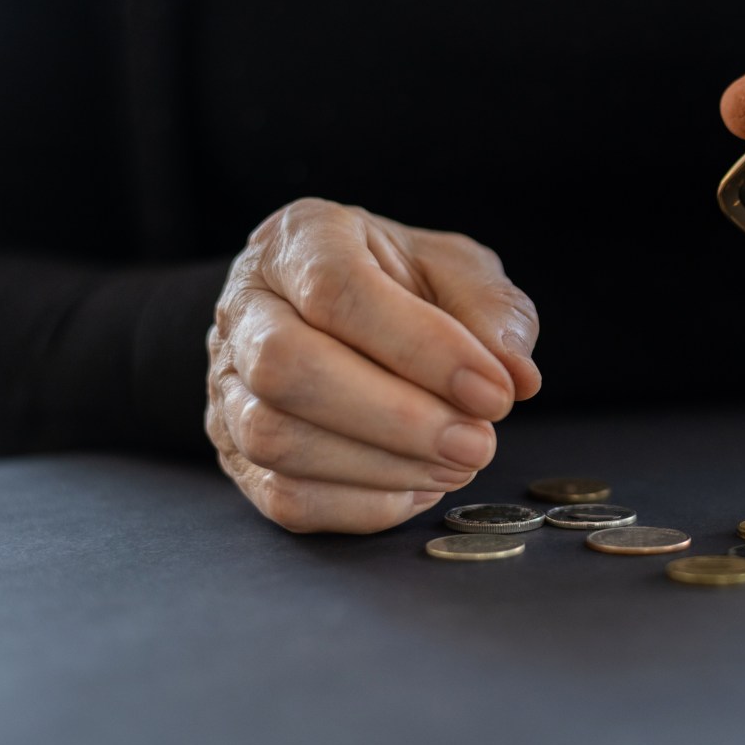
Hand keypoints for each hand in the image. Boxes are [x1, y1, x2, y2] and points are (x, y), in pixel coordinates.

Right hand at [205, 198, 540, 532]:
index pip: (336, 290)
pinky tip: (419, 487)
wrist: (341, 312)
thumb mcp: (457, 270)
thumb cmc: (403, 284)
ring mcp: (228, 382)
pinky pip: (283, 496)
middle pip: (285, 367)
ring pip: (274, 438)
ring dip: (382, 466)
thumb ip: (491, 310)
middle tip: (479, 443)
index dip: (420, 347)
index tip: (494, 392)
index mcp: (302, 239)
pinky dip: (361, 505)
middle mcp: (246, 305)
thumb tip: (516, 375)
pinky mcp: (233, 451)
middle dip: (395, 418)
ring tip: (459, 464)